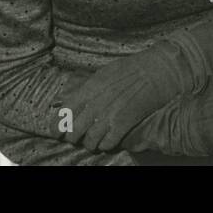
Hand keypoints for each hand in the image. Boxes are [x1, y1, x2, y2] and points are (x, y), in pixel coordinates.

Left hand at [62, 41, 193, 150]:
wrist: (158, 70)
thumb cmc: (132, 68)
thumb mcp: (104, 72)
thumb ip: (86, 87)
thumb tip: (68, 99)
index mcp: (90, 87)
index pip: (64, 112)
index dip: (56, 125)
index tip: (55, 132)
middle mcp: (97, 102)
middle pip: (75, 129)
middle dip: (73, 136)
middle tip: (75, 137)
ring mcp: (110, 114)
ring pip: (89, 140)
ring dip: (89, 143)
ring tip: (92, 141)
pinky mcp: (125, 123)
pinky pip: (107, 143)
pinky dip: (104, 145)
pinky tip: (106, 141)